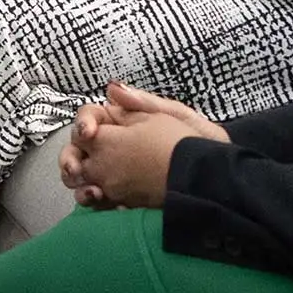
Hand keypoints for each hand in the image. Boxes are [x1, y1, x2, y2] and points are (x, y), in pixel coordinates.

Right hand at [61, 82, 228, 207]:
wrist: (222, 181)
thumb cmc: (204, 145)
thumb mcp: (179, 117)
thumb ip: (146, 103)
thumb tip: (111, 87)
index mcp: (124, 124)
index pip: (90, 118)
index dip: (83, 123)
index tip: (88, 134)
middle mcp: (114, 148)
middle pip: (78, 150)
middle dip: (70, 159)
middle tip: (76, 170)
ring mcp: (115, 175)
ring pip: (82, 177)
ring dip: (79, 184)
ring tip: (93, 193)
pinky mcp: (121, 199)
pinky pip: (100, 201)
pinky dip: (96, 204)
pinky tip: (107, 205)